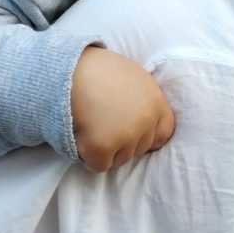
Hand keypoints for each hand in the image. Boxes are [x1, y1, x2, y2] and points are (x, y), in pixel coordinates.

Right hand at [70, 47, 174, 171]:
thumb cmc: (97, 69)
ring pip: (121, 159)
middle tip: (103, 122)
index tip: (132, 132)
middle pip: (140, 148)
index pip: (164, 133)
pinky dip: (89, 156)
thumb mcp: (133, 78)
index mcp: (156, 101)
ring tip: (91, 125)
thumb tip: (143, 122)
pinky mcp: (103, 146)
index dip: (147, 135)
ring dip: (106, 149)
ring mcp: (126, 135)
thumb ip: (143, 101)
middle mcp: (146, 120)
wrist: (69, 67)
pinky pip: (100, 165)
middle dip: (123, 141)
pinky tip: (82, 136)